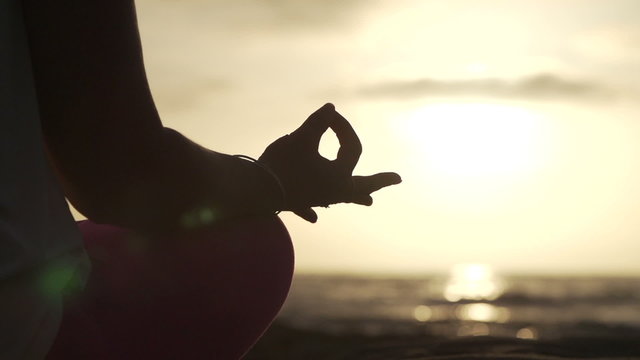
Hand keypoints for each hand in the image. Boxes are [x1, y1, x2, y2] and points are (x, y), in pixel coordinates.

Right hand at [259, 103, 401, 222]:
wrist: (254, 191)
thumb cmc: (281, 165)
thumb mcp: (302, 138)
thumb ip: (318, 122)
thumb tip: (332, 107)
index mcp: (340, 177)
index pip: (351, 146)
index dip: (343, 127)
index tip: (330, 115)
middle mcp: (333, 192)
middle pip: (360, 186)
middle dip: (379, 181)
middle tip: (397, 179)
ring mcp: (316, 200)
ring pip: (339, 198)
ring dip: (354, 196)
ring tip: (369, 201)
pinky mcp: (297, 203)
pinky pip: (310, 207)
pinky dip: (313, 210)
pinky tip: (315, 219)